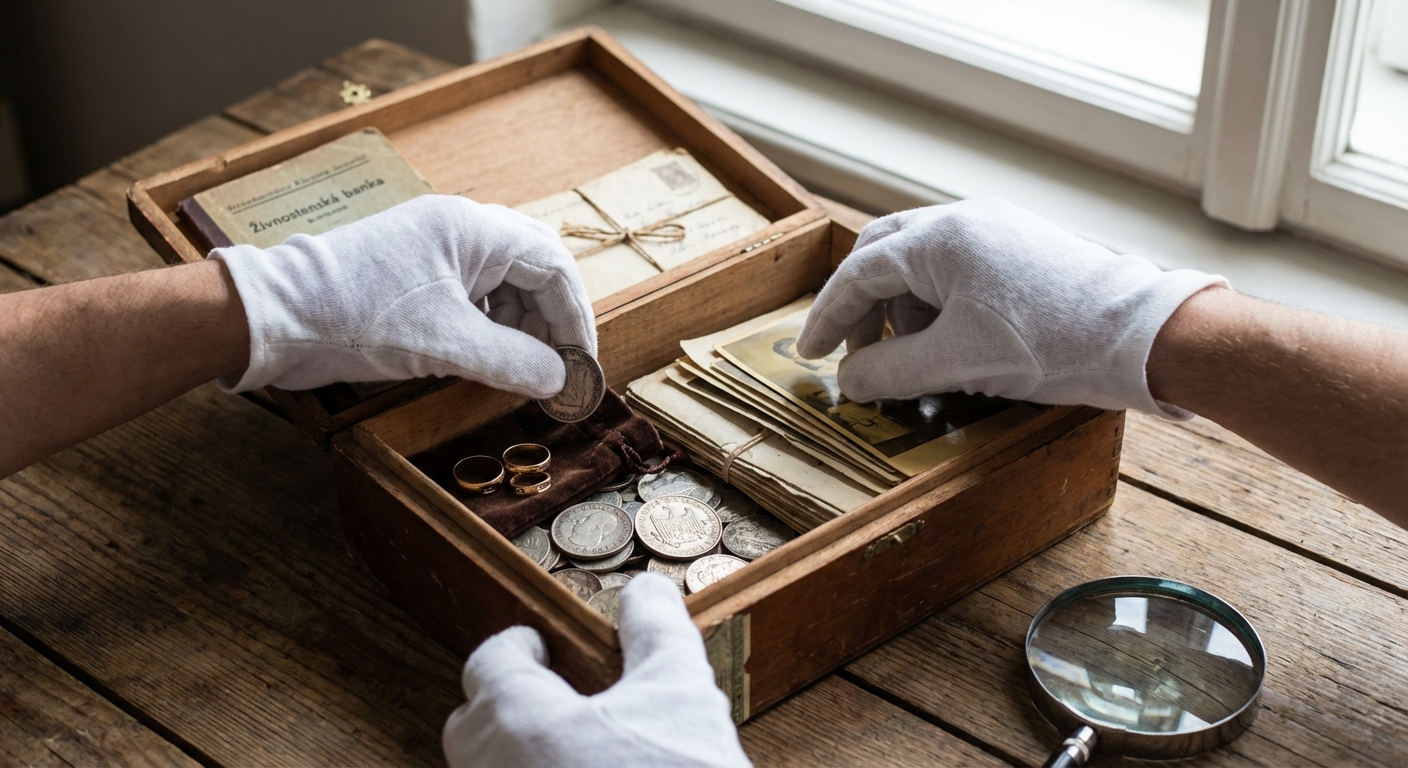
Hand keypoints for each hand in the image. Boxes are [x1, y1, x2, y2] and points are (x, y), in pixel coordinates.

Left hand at [212, 194, 594, 397]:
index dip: (575, 319)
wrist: (274, 317)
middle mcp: (459, 229)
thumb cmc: (357, 319)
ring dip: (522, 327)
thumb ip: (513, 361)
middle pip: (535, 268)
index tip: (580, 367)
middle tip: (558, 369)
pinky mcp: (415, 273)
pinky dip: (492, 327)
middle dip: (552, 321)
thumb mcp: (447, 346)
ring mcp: (435, 249)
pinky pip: (474, 294)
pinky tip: (488, 359)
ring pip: (504, 283)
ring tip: (522, 370)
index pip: (553, 266)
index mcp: (473, 229)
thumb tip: (558, 380)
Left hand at [443, 574, 750, 767]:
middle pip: (473, 726)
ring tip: (573, 748)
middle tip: (554, 697)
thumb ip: (657, 633)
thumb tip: (646, 592)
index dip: (518, 646)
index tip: (540, 645)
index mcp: (516, 721)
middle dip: (507, 705)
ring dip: (517, 756)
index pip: (490, 663)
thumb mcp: (681, 695)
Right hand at [796, 198, 1225, 416]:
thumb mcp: (956, 363)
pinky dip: (938, 304)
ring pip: (922, 261)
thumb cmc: (1051, 343)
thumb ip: (890, 371)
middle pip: (885, 253)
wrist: (1144, 336)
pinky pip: (958, 268)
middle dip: (864, 305)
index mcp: (940, 238)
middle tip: (858, 353)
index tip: (812, 354)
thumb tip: (850, 380)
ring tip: (916, 357)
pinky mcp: (1023, 248)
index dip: (829, 317)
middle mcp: (965, 220)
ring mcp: (997, 229)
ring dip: (903, 307)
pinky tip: (954, 342)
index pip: (859, 272)